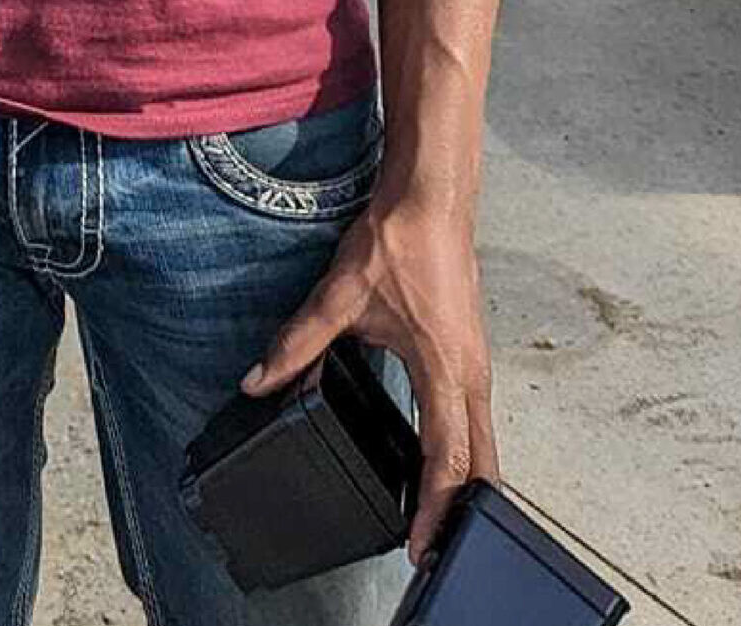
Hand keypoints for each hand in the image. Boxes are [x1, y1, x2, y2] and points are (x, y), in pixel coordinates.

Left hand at [243, 192, 497, 561]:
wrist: (434, 194)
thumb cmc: (401, 239)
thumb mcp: (341, 296)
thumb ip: (298, 344)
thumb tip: (258, 380)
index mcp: (445, 369)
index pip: (446, 459)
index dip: (434, 509)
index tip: (420, 545)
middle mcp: (471, 372)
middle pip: (479, 462)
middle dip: (459, 509)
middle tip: (434, 547)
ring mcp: (476, 361)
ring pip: (482, 438)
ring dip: (464, 479)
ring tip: (437, 516)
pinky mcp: (471, 349)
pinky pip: (476, 415)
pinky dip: (465, 448)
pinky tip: (441, 457)